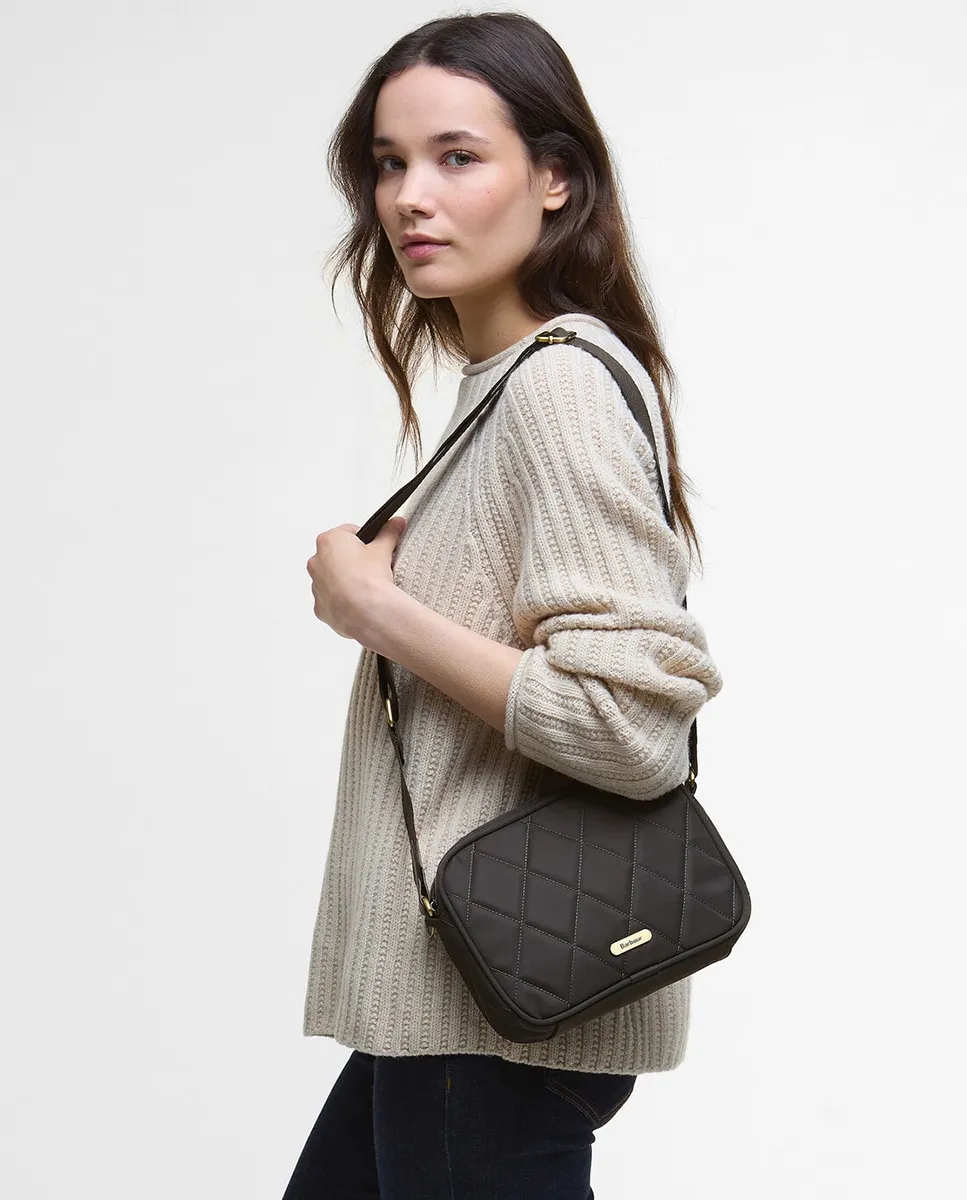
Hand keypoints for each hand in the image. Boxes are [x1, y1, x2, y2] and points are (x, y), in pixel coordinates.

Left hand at [306, 516, 406, 640]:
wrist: (367, 612)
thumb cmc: (369, 578)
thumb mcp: (383, 549)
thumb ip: (389, 533)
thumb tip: (396, 523)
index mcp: (329, 541)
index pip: (348, 533)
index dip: (365, 540)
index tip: (374, 548)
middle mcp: (316, 561)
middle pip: (337, 555)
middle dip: (353, 560)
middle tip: (372, 567)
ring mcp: (315, 585)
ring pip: (332, 578)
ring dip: (345, 580)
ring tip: (366, 587)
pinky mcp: (319, 606)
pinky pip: (331, 599)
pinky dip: (342, 600)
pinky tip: (358, 602)